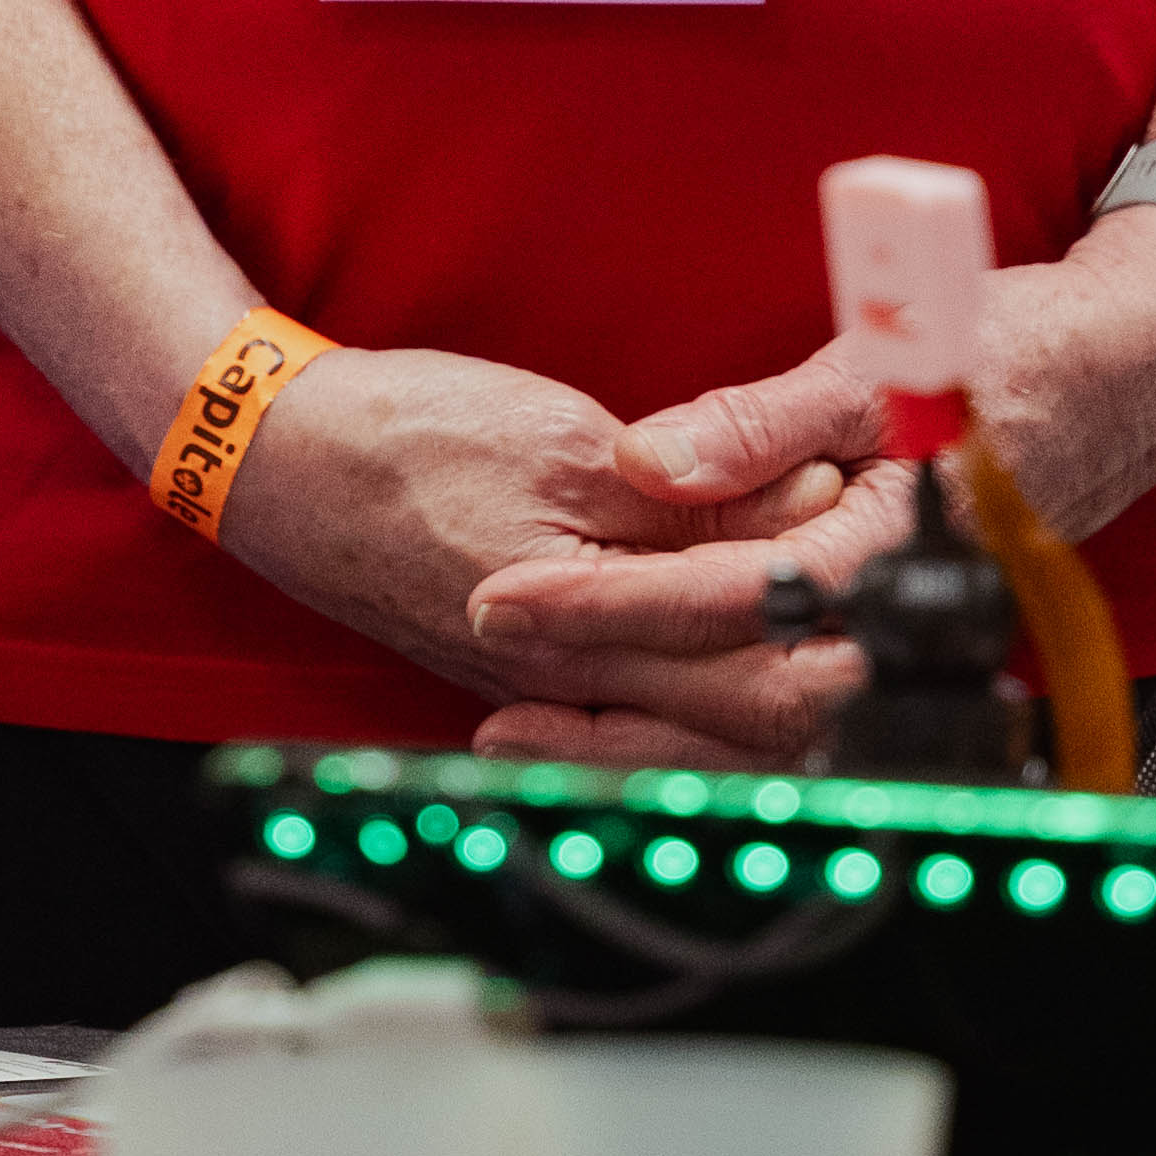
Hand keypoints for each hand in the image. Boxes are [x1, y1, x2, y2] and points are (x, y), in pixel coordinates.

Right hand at [213, 343, 829, 701]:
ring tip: (822, 606)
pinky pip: (638, 703)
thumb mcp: (564, 440)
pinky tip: (734, 632)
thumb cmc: (408, 437)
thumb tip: (806, 500)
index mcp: (586, 625)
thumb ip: (688, 488)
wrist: (279, 465)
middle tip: (877, 598)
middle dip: (820, 662)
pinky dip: (701, 676)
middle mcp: (571, 679)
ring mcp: (547, 683)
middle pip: (740, 715)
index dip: (823, 591)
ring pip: (695, 718)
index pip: (750, 647)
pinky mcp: (526, 670)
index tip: (869, 531)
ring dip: (766, 669)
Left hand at [460, 207, 1155, 761]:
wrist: (1142, 366)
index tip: (507, 600)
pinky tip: (632, 711)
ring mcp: (915, 641)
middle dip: (610, 702)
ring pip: (768, 725)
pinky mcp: (907, 639)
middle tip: (487, 697)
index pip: (729, 601)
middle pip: (740, 701)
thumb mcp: (880, 358)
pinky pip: (797, 706)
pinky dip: (709, 718)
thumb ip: (758, 423)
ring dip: (653, 730)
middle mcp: (909, 616)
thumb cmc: (1021, 345)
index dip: (610, 609)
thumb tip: (643, 463)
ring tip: (532, 729)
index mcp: (900, 544)